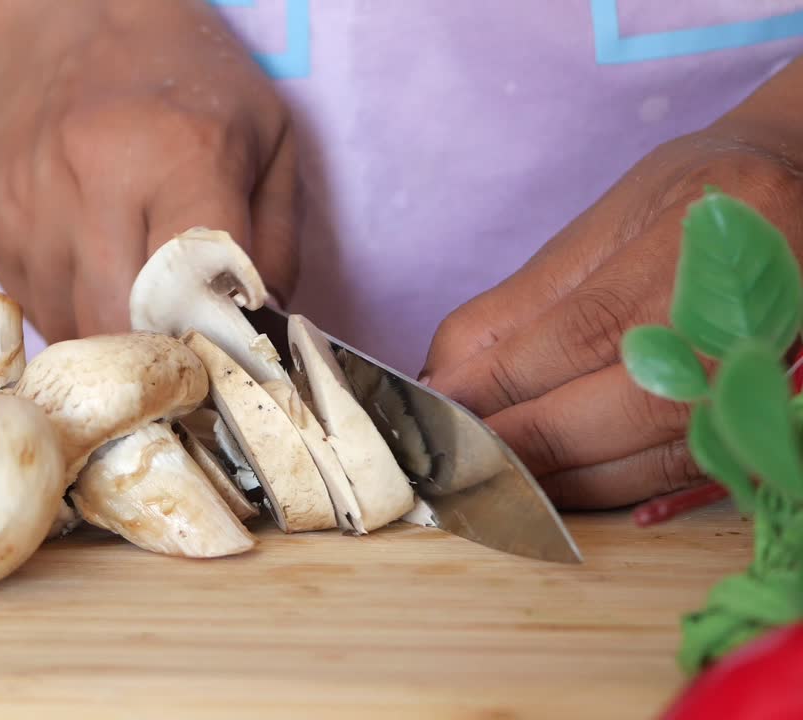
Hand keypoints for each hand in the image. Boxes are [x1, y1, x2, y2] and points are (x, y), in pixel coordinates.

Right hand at [0, 0, 297, 341]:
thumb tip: (259, 341)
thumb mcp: (266, 137)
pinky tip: (89, 262)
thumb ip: (276, 247)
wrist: (62, 19)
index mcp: (179, 152)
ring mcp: (27, 203)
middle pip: (121, 330)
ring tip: (135, 292)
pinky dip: (70, 309)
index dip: (211, 344)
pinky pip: (34, 307)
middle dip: (156, 357)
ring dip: (109, 336)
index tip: (226, 359)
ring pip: (70, 331)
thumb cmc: (184, 80)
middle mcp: (91, 178)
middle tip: (183, 349)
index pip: (192, 294)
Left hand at [421, 121, 802, 509]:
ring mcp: (775, 373)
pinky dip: (606, 488)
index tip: (435, 406)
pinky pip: (681, 474)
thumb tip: (449, 375)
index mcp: (711, 235)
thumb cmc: (696, 200)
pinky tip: (549, 488)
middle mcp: (754, 311)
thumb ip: (529, 301)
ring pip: (653, 455)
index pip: (588, 326)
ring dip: (558, 479)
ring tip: (484, 481)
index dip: (504, 377)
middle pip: (627, 404)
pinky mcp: (771, 419)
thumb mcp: (611, 220)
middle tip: (450, 459)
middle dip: (524, 442)